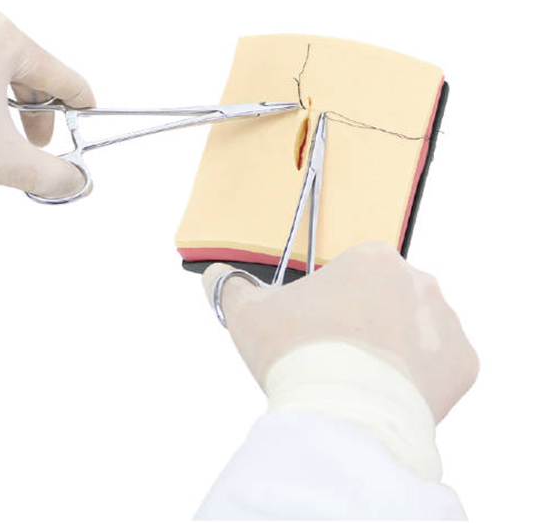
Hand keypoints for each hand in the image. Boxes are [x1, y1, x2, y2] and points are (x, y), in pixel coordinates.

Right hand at [202, 241, 478, 422]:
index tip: (316, 331)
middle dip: (365, 323)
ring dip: (393, 347)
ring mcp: (445, 322)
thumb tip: (213, 274)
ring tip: (362, 378)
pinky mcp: (463, 363)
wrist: (344, 416)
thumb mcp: (249, 316)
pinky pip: (440, 365)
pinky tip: (388, 392)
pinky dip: (419, 377)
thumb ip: (229, 287)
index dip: (330, 304)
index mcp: (371, 259)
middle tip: (336, 357)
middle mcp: (418, 280)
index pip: (351, 274)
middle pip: (386, 299)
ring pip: (415, 330)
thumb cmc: (297, 356)